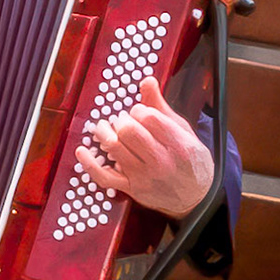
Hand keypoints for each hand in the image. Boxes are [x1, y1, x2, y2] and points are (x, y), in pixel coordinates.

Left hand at [76, 77, 212, 217]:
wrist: (196, 198)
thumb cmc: (190, 162)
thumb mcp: (183, 131)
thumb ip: (161, 107)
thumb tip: (146, 80)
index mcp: (178, 144)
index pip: (149, 117)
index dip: (139, 110)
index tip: (139, 113)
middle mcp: (161, 161)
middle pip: (129, 131)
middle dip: (121, 120)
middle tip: (123, 121)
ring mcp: (144, 176)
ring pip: (114, 148)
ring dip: (104, 133)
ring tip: (106, 128)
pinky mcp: (132, 189)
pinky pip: (104, 176)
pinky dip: (89, 163)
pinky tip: (82, 150)